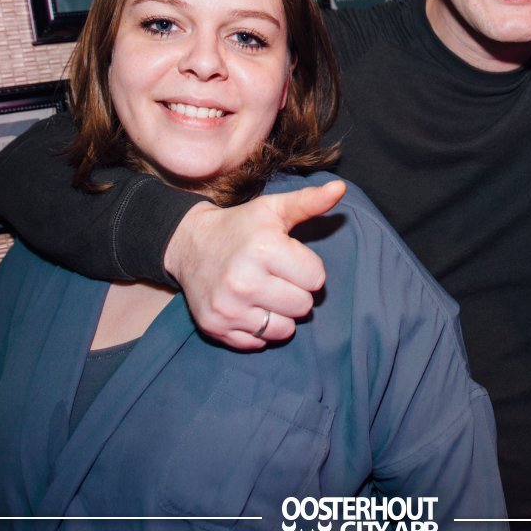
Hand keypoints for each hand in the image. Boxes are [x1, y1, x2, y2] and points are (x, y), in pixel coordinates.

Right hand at [164, 180, 345, 349]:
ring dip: (281, 314)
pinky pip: (259, 342)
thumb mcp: (274, 209)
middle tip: (276, 277)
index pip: (316, 278)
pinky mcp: (216, 327)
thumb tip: (341, 188)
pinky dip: (259, 329)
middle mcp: (243, 281)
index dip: (306, 268)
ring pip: (285, 329)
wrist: (189, 244)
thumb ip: (310, 201)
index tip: (288, 259)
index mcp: (263, 248)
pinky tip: (248, 307)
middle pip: (303, 306)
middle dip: (296, 292)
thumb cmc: (240, 226)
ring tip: (265, 293)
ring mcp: (228, 308)